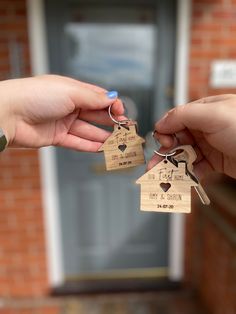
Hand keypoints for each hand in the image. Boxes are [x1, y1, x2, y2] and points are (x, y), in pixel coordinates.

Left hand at [0, 75, 123, 151]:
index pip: (97, 97)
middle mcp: (68, 105)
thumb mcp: (70, 91)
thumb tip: (113, 98)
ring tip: (117, 142)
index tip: (121, 112)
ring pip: (88, 130)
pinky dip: (90, 146)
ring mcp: (63, 122)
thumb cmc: (36, 95)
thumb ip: (93, 98)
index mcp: (72, 90)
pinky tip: (102, 148)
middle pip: (94, 115)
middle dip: (110, 122)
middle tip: (125, 129)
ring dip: (103, 136)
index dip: (111, 104)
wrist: (10, 114)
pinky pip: (77, 142)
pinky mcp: (56, 137)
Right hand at [149, 94, 235, 178]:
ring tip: (162, 178)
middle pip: (176, 139)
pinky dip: (187, 175)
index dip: (165, 131)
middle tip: (153, 167)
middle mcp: (205, 127)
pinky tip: (182, 181)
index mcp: (203, 111)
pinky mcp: (215, 162)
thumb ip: (183, 115)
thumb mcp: (213, 115)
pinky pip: (195, 168)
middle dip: (164, 153)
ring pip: (183, 155)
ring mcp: (210, 145)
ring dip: (171, 167)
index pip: (175, 119)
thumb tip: (160, 123)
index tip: (162, 142)